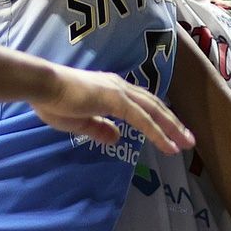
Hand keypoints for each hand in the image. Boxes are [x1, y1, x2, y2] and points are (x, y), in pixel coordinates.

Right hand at [31, 65, 193, 153]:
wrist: (41, 86)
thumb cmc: (53, 101)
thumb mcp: (79, 121)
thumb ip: (99, 128)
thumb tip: (116, 137)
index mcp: (109, 90)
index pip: (140, 104)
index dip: (157, 118)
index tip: (171, 133)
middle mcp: (118, 86)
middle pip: (153, 105)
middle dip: (172, 122)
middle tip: (189, 139)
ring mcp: (118, 91)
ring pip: (153, 110)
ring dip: (171, 127)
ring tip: (186, 142)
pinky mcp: (115, 100)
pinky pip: (141, 118)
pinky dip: (157, 131)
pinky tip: (168, 144)